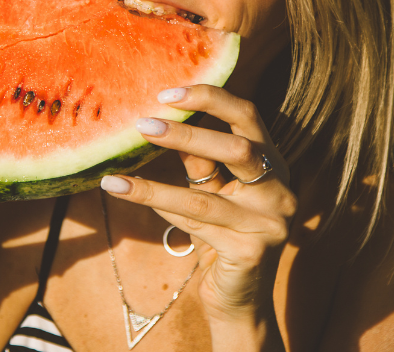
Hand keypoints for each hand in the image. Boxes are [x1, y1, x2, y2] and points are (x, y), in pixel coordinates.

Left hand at [100, 85, 296, 326]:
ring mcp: (270, 223)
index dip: (210, 98)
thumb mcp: (211, 190)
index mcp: (273, 164)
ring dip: (154, 184)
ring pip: (204, 196)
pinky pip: (194, 226)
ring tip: (113, 177)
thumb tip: (162, 119)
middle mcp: (280, 190)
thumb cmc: (221, 235)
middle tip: (142, 124)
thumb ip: (199, 159)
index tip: (167, 93)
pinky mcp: (251, 252)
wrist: (238, 299)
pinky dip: (159, 210)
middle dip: (186, 135)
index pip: (248, 116)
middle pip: (237, 149)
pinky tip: (127, 196)